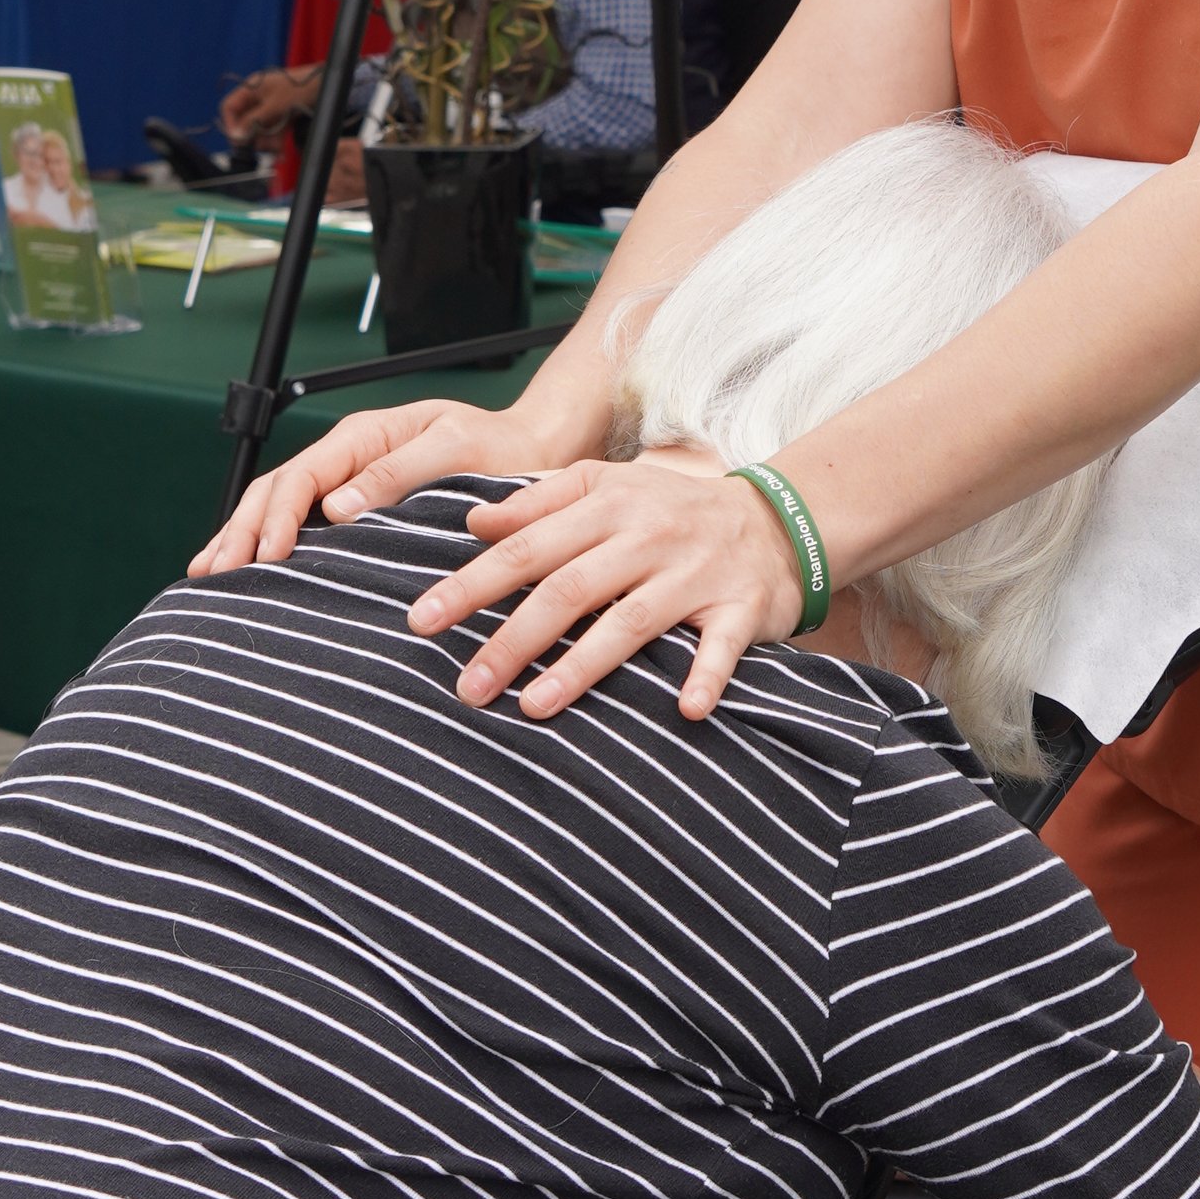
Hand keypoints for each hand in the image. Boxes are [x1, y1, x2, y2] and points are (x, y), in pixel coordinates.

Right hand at [190, 390, 595, 581]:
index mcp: (364, 436)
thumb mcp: (454, 448)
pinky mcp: (353, 506)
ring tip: (208, 573)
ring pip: (276, 506)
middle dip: (240, 530)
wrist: (529, 450)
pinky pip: (299, 522)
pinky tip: (244, 568)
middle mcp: (346, 456)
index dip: (278, 517)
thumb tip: (337, 506)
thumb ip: (397, 473)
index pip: (303, 477)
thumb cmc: (498, 448)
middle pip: (275, 491)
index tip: (265, 555)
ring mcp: (345, 481)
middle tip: (213, 572)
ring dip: (241, 537)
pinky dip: (265, 543)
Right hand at [220, 64, 315, 148]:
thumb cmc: (299, 88)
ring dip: (266, 142)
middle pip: (245, 122)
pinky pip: (273, 131)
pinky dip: (276, 141)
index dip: (230, 124)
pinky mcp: (282, 115)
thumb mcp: (274, 106)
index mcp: (251, 89)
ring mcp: (270, 107)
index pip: (229, 107)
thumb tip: (236, 135)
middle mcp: (258, 98)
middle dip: (252, 137)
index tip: (238, 140)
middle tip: (261, 149)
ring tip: (276, 150)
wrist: (325, 85)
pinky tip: (281, 152)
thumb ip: (253, 121)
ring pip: (260, 129)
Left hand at [410, 451, 800, 724]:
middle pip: (567, 590)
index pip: (527, 547)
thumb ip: (539, 500)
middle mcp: (647, 536)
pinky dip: (704, 677)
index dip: (473, 583)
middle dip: (512, 640)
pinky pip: (721, 647)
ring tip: (534, 706)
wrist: (776, 521)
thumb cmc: (671, 510)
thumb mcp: (606, 487)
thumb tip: (473, 520)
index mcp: (606, 505)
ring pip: (629, 623)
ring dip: (581, 667)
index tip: (423, 619)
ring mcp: (694, 573)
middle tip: (468, 687)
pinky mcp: (741, 608)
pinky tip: (683, 711)